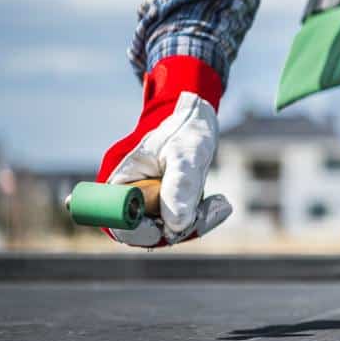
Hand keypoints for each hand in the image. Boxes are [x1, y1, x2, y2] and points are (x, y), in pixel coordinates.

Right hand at [96, 56, 230, 246]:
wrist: (193, 107)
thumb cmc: (184, 124)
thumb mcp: (185, 152)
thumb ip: (180, 186)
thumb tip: (176, 226)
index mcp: (118, 179)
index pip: (119, 223)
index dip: (143, 232)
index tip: (173, 226)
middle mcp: (128, 192)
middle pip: (144, 230)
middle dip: (179, 228)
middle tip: (212, 211)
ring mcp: (146, 196)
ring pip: (164, 227)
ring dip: (194, 222)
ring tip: (221, 205)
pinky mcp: (164, 198)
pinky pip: (177, 217)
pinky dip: (197, 215)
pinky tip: (219, 203)